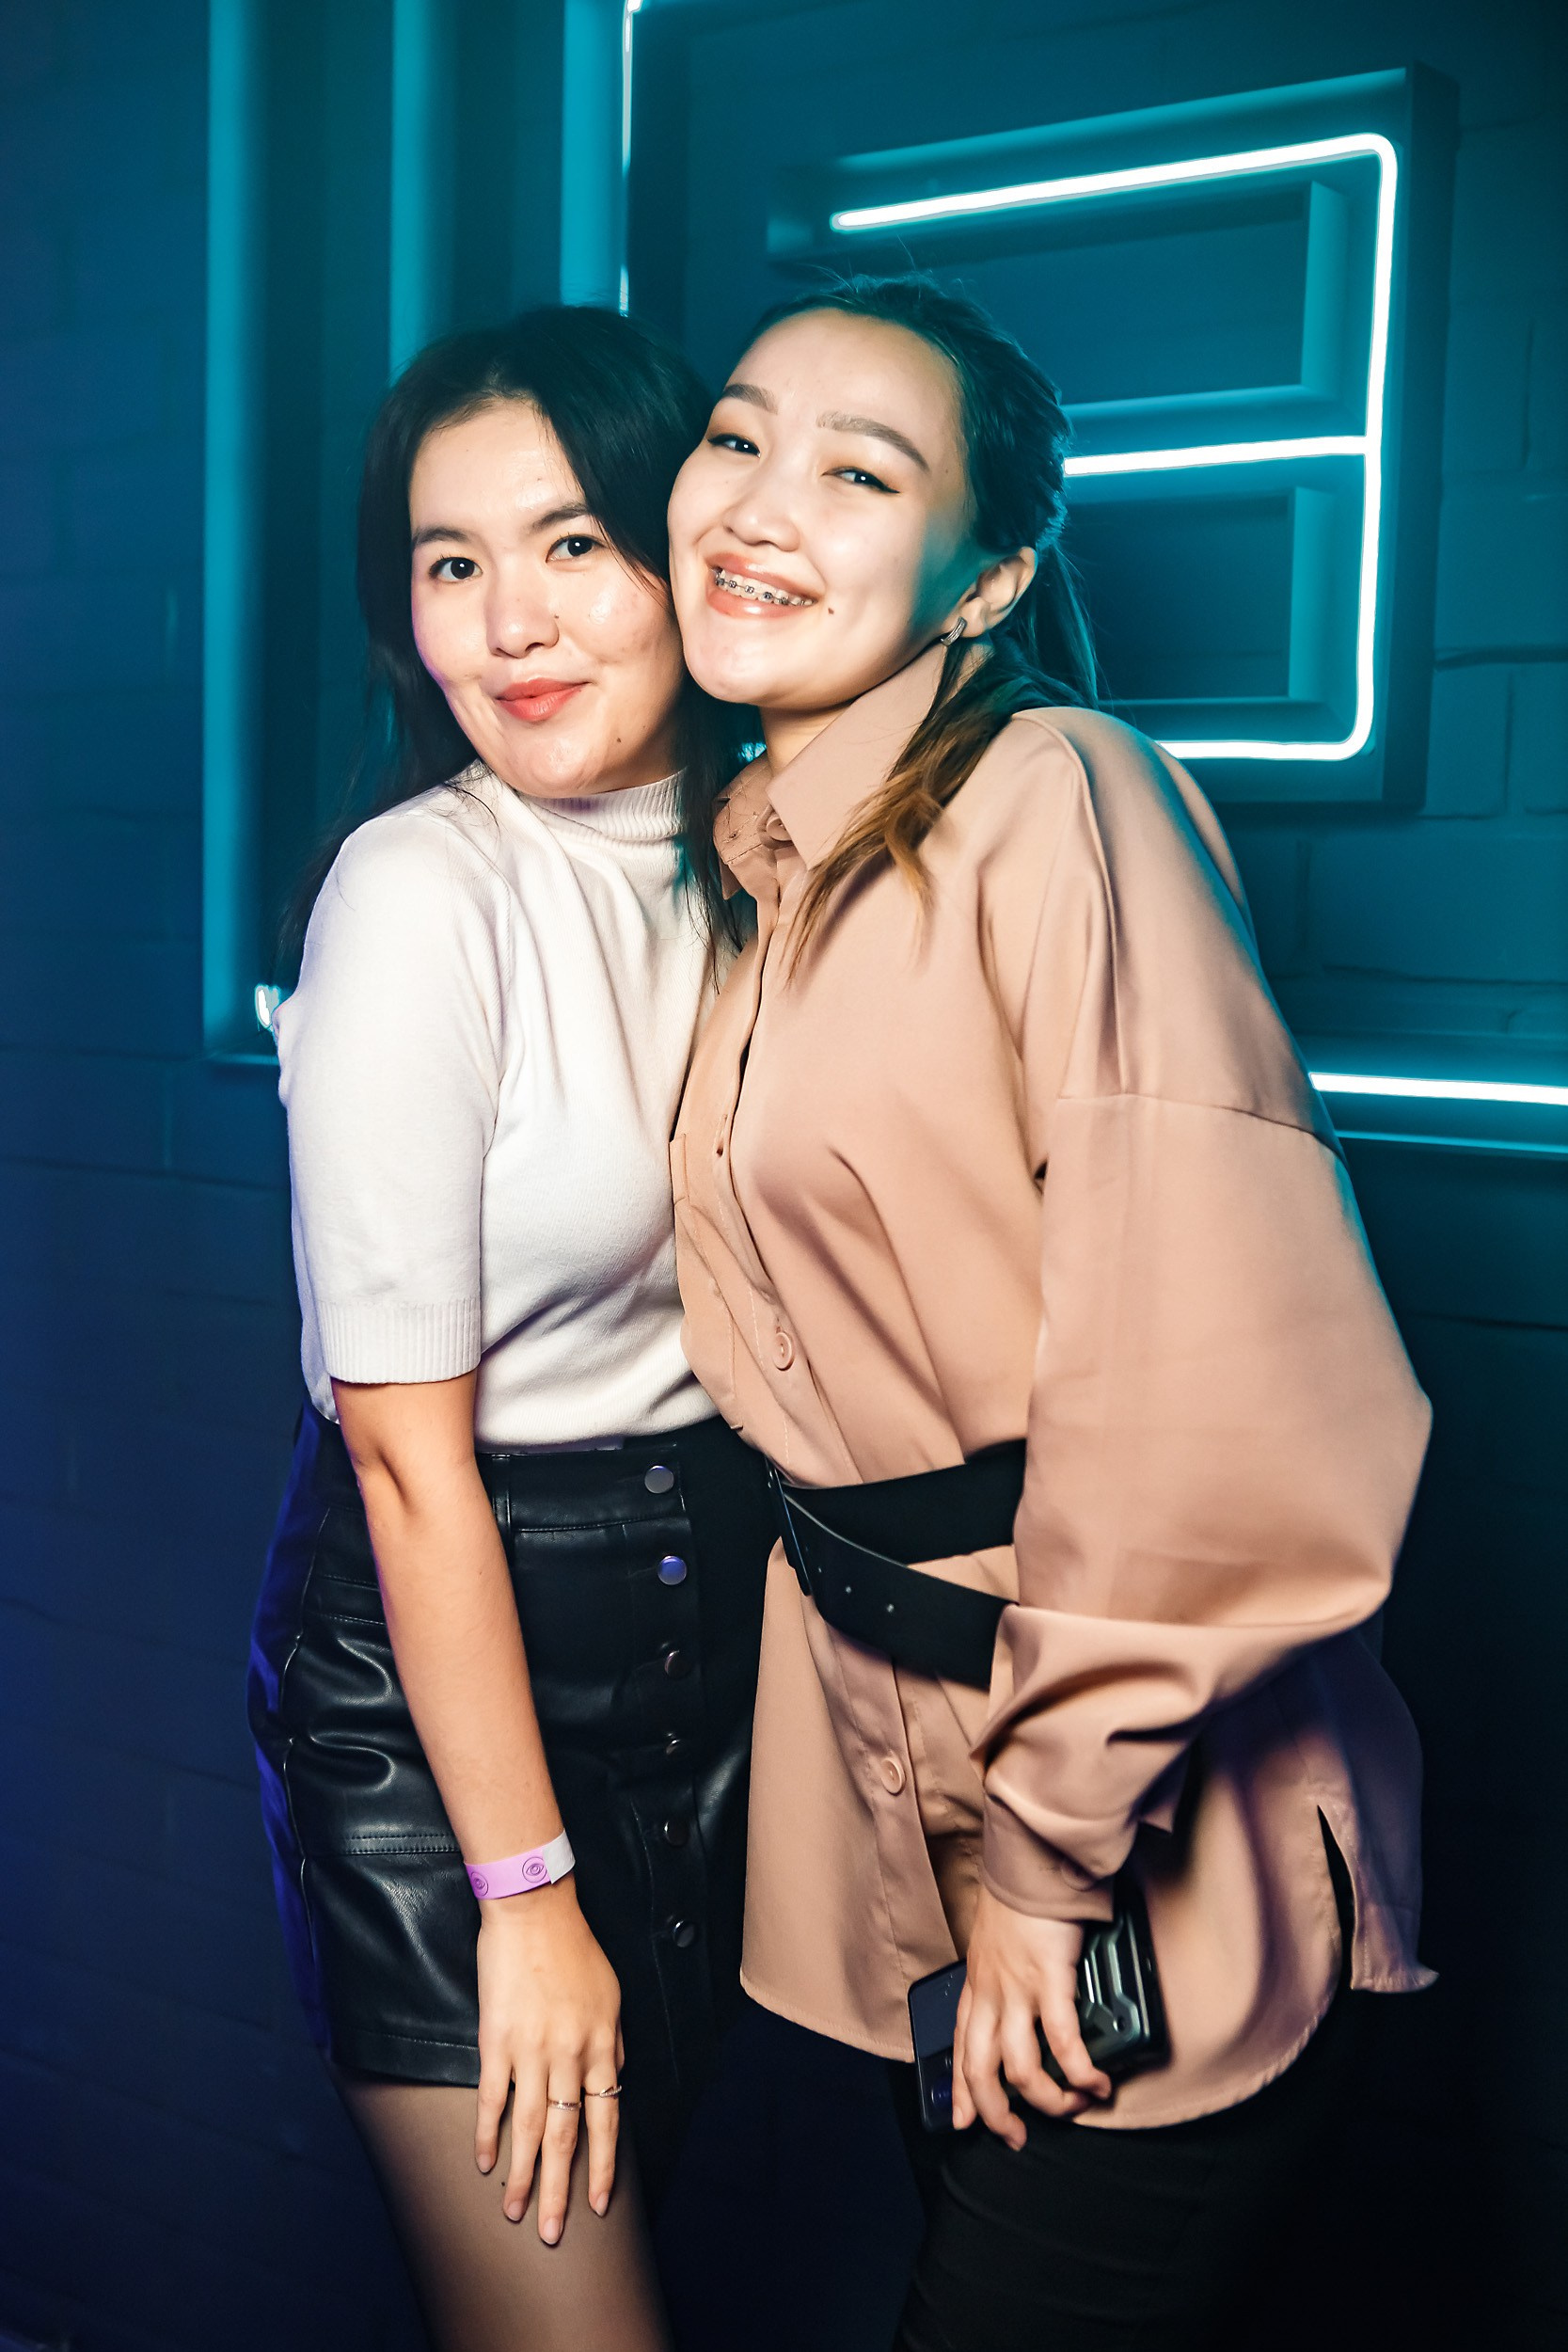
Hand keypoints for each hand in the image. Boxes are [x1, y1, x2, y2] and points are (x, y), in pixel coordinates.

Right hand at [472, 1879, 624, 2241]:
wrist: (534, 1912)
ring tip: (516, 2213)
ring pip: (530, 2128)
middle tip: (553, 2233)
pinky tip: (483, 2164)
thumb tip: (613, 2081)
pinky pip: (491, 2099)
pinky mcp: (496, 2041)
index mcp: (602, 2046)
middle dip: (561, 2190)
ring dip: (523, 2176)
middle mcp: (569, 2056)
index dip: (601, 2167)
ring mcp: (531, 2051)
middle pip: (567, 2137)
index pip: (606, 2121)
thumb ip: (611, 2044)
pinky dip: (487, 2135)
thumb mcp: (611, 1997)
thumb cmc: (575, 1951)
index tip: (598, 2205)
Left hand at [951, 1886, 1111, 2144]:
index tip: (964, 2121)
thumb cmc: (1018, 1897)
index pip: (961, 2049)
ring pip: (1020, 2070)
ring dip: (1048, 2100)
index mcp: (977, 1986)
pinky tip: (1095, 2083)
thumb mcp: (995, 1942)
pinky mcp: (1049, 1983)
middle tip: (1016, 2137)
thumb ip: (1003, 1972)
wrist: (1030, 1862)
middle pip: (981, 2072)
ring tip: (1072, 2106)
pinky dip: (1079, 2072)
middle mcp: (991, 1995)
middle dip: (996, 2114)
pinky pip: (1062, 2044)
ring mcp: (1017, 1992)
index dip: (961, 2091)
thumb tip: (1022, 1993)